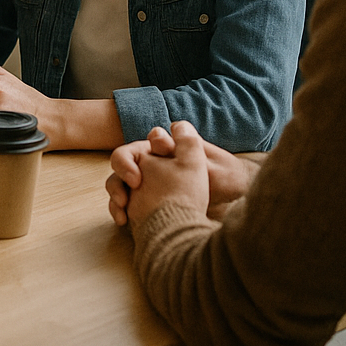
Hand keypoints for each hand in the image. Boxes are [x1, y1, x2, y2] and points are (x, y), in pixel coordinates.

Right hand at [107, 125, 259, 225]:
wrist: (229, 205)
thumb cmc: (224, 181)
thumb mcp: (212, 164)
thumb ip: (191, 146)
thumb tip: (175, 125)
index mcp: (169, 151)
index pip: (153, 140)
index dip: (153, 144)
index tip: (163, 152)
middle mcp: (153, 165)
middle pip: (125, 158)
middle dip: (124, 166)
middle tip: (135, 182)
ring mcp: (144, 186)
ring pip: (118, 182)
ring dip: (116, 190)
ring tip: (123, 205)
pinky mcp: (140, 205)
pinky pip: (121, 205)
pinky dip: (118, 210)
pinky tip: (124, 219)